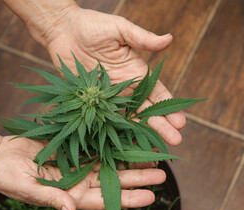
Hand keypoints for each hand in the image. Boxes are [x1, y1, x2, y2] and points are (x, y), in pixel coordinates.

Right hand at [0, 133, 165, 209]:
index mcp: (71, 195)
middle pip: (116, 181)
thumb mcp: (28, 188)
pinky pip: (101, 147)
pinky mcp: (78, 149)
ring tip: (155, 159)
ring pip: (113, 164)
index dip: (129, 198)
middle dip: (139, 179)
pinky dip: (118, 145)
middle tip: (162, 175)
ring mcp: (81, 164)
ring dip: (133, 162)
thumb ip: (51, 199)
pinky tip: (133, 141)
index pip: (106, 199)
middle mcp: (81, 181)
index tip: (151, 196)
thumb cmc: (8, 175)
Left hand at [45, 8, 185, 145]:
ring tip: (156, 149)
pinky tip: (126, 145)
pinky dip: (116, 132)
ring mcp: (110, 97)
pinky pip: (106, 119)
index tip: (180, 122)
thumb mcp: (120, 29)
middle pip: (148, 110)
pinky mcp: (93, 102)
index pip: (158, 93)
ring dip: (142, 134)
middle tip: (175, 142)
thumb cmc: (92, 26)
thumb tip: (169, 38)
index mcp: (137, 72)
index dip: (169, 107)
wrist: (62, 30)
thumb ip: (143, 38)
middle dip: (162, 126)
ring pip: (130, 119)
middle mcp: (127, 88)